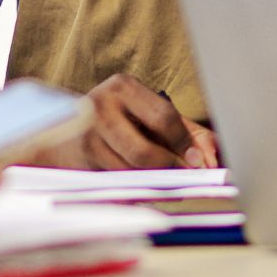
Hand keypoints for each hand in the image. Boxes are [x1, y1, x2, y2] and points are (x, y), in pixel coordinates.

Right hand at [40, 73, 213, 169]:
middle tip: (183, 178)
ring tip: (162, 182)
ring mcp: (85, 136)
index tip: (198, 162)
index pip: (163, 116)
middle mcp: (100, 106)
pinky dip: (133, 189)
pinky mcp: (78, 162)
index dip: (184, 143)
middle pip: (145, 152)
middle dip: (168, 170)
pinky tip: (138, 184)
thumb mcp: (149, 116)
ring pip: (130, 173)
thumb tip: (213, 155)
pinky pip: (115, 184)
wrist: (62, 132)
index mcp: (123, 87)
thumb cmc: (116, 122)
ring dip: (151, 183)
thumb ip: (186, 131)